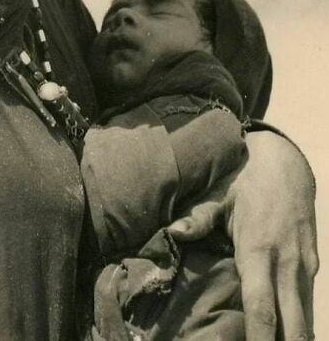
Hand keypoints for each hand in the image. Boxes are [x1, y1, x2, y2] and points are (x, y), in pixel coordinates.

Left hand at [167, 130, 317, 339]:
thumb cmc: (244, 180)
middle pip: (293, 326)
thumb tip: (173, 233)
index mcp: (259, 250)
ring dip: (295, 340)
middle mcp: (287, 264)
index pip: (262, 307)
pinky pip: (309, 305)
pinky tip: (288, 338)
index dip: (260, 339)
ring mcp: (305, 267)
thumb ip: (198, 218)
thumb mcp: (219, 195)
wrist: (286, 162)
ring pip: (306, 320)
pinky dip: (301, 327)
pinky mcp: (313, 266)